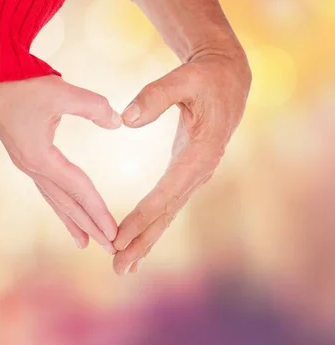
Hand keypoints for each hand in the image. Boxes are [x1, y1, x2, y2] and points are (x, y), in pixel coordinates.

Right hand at [0, 75, 122, 252]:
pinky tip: (65, 207)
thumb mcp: (61, 92)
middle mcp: (32, 166)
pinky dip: (59, 202)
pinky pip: (46, 186)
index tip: (115, 234)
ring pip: (54, 198)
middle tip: (110, 248)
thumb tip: (117, 122)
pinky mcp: (25, 155)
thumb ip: (93, 107)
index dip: (98, 211)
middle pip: (66, 203)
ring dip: (72, 219)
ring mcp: (26, 163)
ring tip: (84, 241)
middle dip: (89, 226)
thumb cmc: (22, 83)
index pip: (78, 189)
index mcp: (40, 156)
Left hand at [112, 49, 250, 274]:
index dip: (142, 216)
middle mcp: (199, 170)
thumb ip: (155, 96)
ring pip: (168, 214)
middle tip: (117, 268)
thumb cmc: (204, 77)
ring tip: (123, 266)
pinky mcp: (188, 173)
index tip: (119, 237)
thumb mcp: (183, 78)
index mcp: (199, 152)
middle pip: (167, 213)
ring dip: (145, 241)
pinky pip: (168, 204)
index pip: (166, 191)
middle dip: (141, 241)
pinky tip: (138, 241)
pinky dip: (152, 225)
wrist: (227, 78)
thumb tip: (125, 119)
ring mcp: (195, 175)